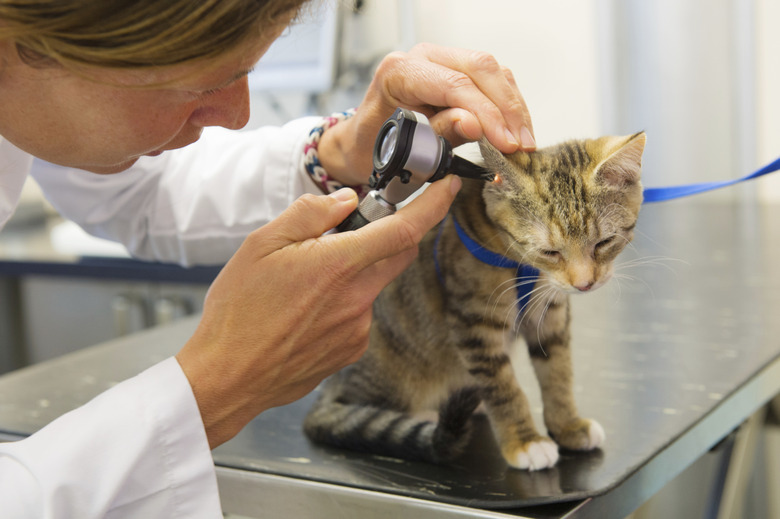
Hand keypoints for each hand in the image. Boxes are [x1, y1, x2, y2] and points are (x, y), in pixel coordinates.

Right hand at [175, 175, 461, 447]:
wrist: (229, 376)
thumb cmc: (238, 309)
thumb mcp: (262, 245)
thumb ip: (310, 214)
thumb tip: (347, 200)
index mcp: (339, 265)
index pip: (405, 229)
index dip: (434, 205)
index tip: (449, 186)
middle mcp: (358, 299)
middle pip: (397, 255)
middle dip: (388, 235)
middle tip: (348, 233)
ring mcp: (358, 329)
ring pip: (372, 285)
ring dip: (352, 274)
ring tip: (302, 287)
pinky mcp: (351, 351)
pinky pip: (358, 314)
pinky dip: (342, 303)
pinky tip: (303, 313)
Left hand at [319, 43, 534, 184]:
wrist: (362, 146)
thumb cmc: (373, 148)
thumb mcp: (402, 149)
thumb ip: (439, 133)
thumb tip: (476, 124)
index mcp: (400, 72)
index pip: (454, 84)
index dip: (486, 114)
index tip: (505, 143)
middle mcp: (422, 57)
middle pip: (480, 69)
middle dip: (507, 109)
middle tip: (521, 144)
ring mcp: (441, 61)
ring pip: (492, 72)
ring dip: (513, 108)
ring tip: (524, 143)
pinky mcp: (456, 72)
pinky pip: (492, 81)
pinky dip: (508, 106)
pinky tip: (516, 131)